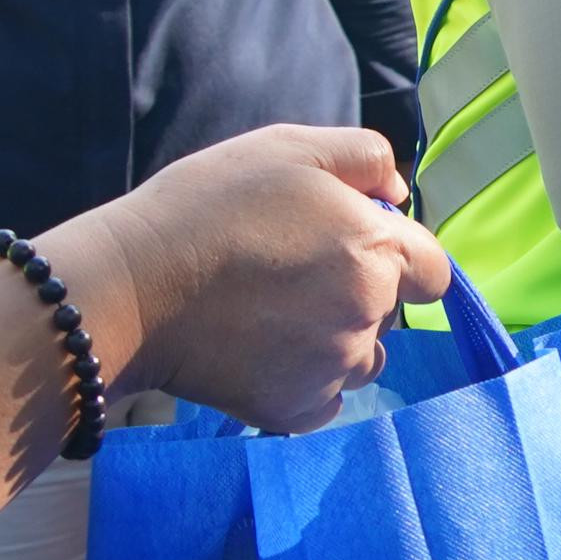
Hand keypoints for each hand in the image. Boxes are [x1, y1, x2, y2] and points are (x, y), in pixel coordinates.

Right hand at [65, 125, 445, 434]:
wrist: (129, 287)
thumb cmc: (206, 208)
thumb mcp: (289, 148)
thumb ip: (363, 158)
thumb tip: (398, 192)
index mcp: (378, 250)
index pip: (432, 270)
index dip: (397, 258)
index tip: (347, 251)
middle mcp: (367, 313)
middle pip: (390, 314)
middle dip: (358, 296)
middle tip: (289, 278)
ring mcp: (333, 367)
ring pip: (359, 359)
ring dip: (333, 343)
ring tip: (270, 316)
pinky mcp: (294, 410)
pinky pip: (323, 401)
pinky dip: (302, 384)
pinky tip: (258, 353)